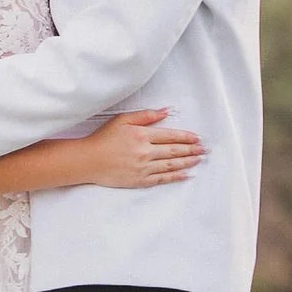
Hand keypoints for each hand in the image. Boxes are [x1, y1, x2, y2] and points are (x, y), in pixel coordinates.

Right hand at [82, 109, 204, 188]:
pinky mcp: (139, 180)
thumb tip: (166, 111)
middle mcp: (145, 152)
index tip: (197, 138)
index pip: (170, 136)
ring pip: (171, 164)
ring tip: (199, 160)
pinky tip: (186, 175)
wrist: (87, 161)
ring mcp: (143, 167)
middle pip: (174, 150)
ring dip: (188, 162)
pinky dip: (176, 176)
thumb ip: (146, 115)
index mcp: (142, 135)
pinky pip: (162, 178)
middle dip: (192, 150)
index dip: (186, 137)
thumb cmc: (103, 139)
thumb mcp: (122, 120)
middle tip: (204, 149)